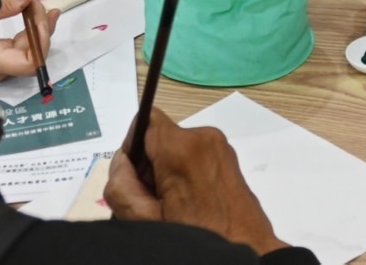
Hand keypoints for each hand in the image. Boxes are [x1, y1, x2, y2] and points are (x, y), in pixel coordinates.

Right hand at [0, 0, 61, 78]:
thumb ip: (4, 5)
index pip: (30, 64)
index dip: (41, 41)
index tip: (39, 16)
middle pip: (32, 55)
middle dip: (41, 27)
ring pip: (27, 49)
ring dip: (36, 25)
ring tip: (36, 0)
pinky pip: (18, 46)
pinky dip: (27, 29)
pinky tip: (32, 9)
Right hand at [104, 109, 287, 255]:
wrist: (244, 246)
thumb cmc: (197, 234)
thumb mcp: (144, 218)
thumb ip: (120, 185)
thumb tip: (121, 161)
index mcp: (182, 148)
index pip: (144, 120)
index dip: (132, 147)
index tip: (135, 176)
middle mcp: (204, 137)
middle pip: (160, 137)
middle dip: (149, 165)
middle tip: (154, 200)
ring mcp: (219, 145)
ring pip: (175, 147)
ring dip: (167, 171)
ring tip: (174, 204)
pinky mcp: (227, 155)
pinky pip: (194, 154)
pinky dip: (185, 172)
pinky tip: (189, 201)